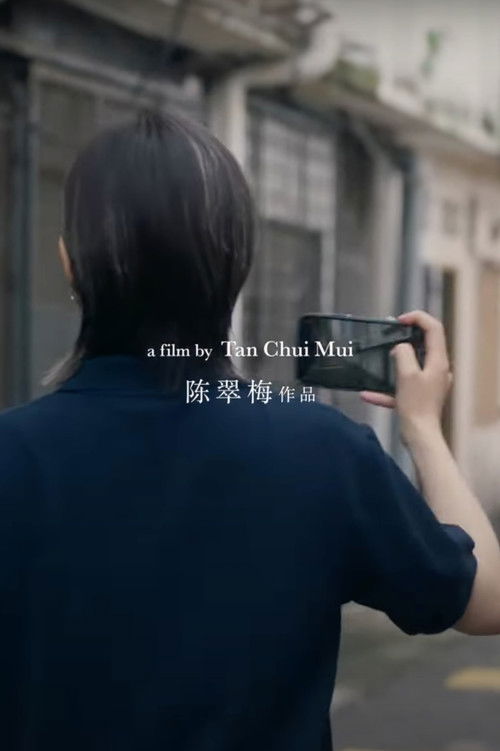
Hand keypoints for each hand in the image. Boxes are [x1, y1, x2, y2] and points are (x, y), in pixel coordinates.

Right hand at [360, 310, 452, 444]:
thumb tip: (400, 348)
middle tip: (389, 336)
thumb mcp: (407, 374)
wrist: (420, 436)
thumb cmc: (416, 405)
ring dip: (396, 362)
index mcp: (438, 361)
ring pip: (413, 365)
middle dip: (406, 338)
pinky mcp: (421, 397)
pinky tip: (367, 394)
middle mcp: (438, 370)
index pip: (434, 328)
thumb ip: (403, 353)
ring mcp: (430, 384)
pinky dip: (388, 388)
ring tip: (381, 360)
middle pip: (425, 345)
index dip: (417, 318)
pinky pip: (403, 387)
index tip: (399, 320)